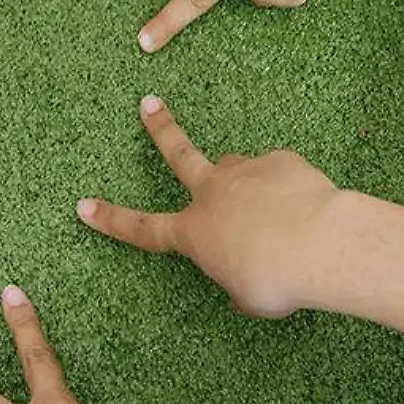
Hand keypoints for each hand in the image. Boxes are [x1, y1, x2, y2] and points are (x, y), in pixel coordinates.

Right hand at [77, 95, 344, 318]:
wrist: (320, 244)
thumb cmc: (277, 280)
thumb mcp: (250, 299)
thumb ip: (236, 286)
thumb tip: (239, 286)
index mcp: (195, 232)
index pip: (141, 228)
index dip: (110, 219)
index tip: (84, 206)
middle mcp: (212, 194)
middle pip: (179, 153)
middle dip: (160, 129)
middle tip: (148, 105)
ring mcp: (245, 172)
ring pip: (236, 168)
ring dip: (245, 183)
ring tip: (271, 207)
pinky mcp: (281, 162)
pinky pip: (280, 175)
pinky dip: (289, 191)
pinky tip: (307, 209)